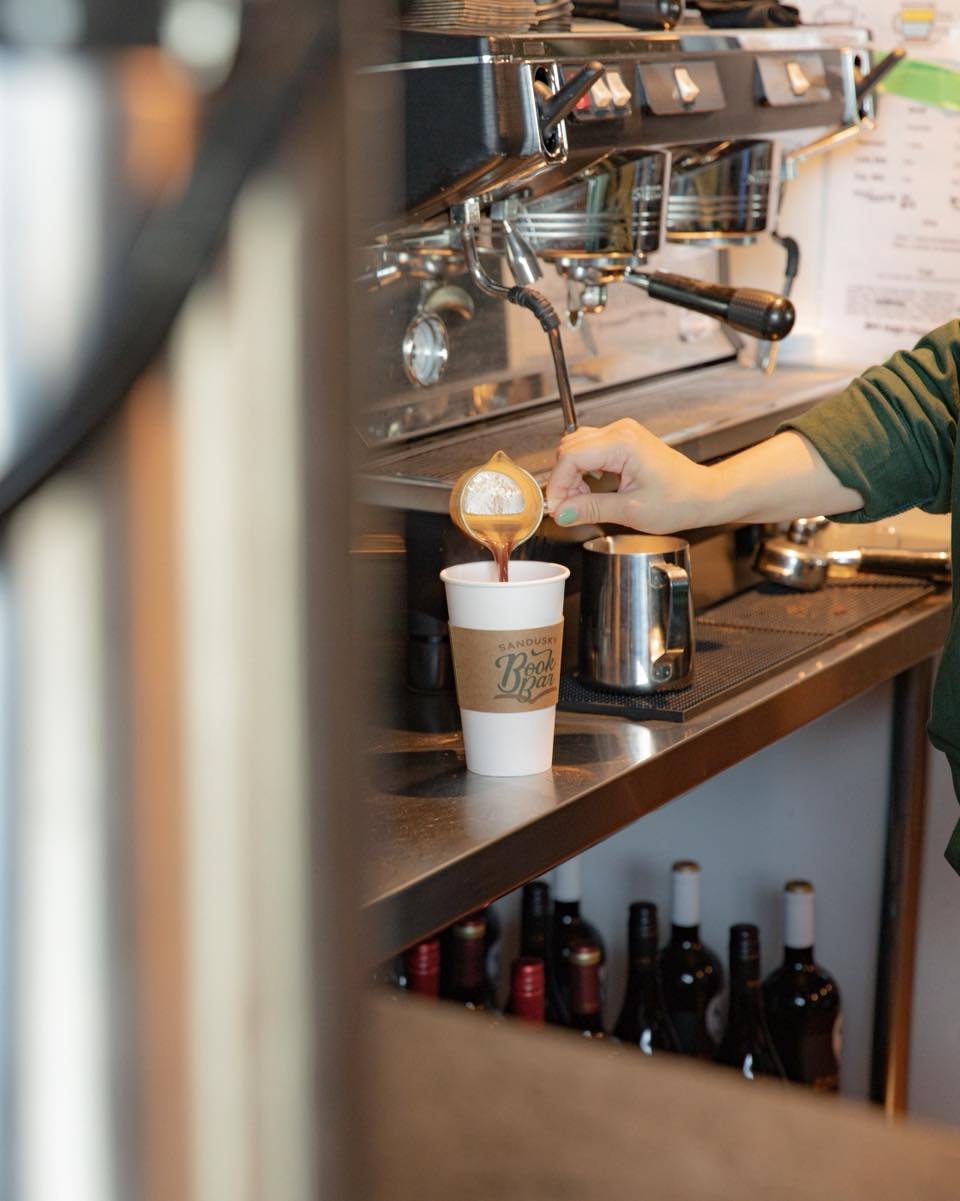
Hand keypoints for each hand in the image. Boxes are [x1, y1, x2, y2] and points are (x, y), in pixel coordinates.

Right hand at [545, 419, 716, 533]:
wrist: (703, 494)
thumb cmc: (680, 500)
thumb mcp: (630, 511)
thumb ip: (591, 509)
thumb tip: (562, 513)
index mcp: (622, 443)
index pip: (570, 457)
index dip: (558, 485)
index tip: (557, 508)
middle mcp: (620, 431)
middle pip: (569, 449)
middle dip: (563, 481)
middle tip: (570, 509)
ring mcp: (621, 433)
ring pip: (576, 448)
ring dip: (572, 476)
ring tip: (584, 501)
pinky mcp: (623, 440)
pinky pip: (590, 450)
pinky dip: (584, 471)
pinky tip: (592, 490)